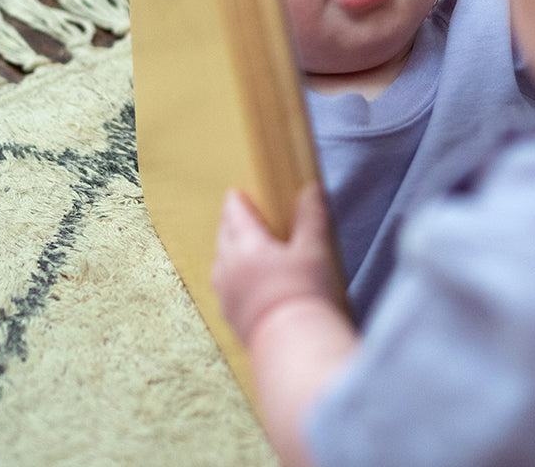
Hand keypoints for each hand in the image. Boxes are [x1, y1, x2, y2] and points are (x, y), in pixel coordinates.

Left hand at [212, 183, 339, 345]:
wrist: (291, 344)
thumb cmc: (304, 292)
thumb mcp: (315, 249)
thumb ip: (311, 216)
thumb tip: (310, 189)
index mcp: (247, 246)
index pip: (235, 215)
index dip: (237, 202)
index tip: (236, 193)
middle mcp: (228, 267)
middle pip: (223, 237)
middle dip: (230, 223)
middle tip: (237, 215)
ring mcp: (225, 294)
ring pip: (220, 263)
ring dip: (227, 250)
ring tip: (239, 247)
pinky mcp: (230, 317)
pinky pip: (224, 288)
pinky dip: (230, 277)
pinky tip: (242, 282)